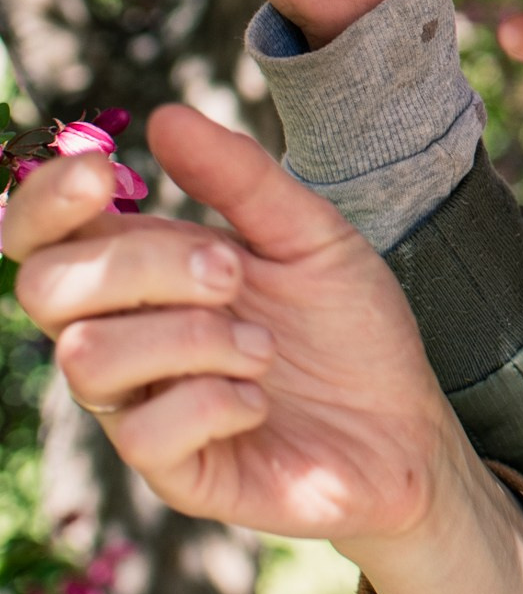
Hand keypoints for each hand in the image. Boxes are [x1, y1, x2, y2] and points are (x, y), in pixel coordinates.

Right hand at [2, 110, 522, 593]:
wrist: (409, 430)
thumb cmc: (352, 331)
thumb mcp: (311, 236)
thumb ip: (241, 179)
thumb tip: (163, 118)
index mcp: (141, 276)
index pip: (41, 237)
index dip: (46, 201)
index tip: (105, 174)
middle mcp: (123, 340)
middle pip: (47, 288)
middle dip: (140, 264)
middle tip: (232, 271)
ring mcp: (140, 410)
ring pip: (90, 357)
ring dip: (192, 336)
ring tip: (264, 348)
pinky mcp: (173, 475)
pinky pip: (145, 433)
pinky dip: (215, 401)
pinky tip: (261, 401)